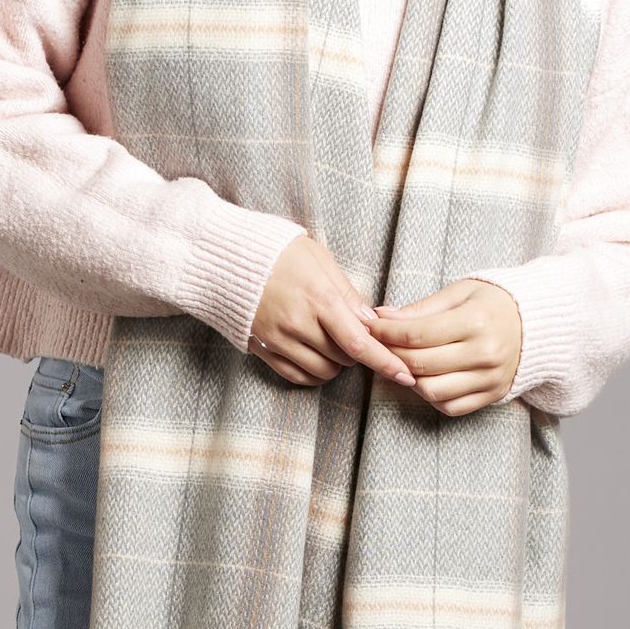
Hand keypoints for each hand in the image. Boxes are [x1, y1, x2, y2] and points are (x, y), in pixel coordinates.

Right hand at [247, 235, 419, 389]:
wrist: (224, 257)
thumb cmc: (276, 251)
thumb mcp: (318, 258)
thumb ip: (346, 291)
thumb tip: (370, 319)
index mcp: (319, 299)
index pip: (359, 342)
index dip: (385, 362)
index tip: (405, 376)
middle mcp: (298, 324)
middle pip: (344, 359)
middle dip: (357, 351)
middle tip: (351, 330)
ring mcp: (278, 340)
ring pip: (322, 372)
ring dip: (335, 363)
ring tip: (329, 339)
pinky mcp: (262, 349)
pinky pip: (296, 376)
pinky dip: (312, 372)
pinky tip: (314, 355)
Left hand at [367, 278, 520, 415]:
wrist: (538, 324)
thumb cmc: (494, 302)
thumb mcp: (460, 293)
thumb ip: (421, 309)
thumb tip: (381, 317)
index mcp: (476, 321)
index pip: (417, 334)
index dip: (386, 332)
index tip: (370, 326)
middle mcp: (485, 353)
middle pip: (420, 364)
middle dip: (390, 354)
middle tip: (376, 344)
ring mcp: (490, 378)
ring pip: (431, 390)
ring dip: (407, 378)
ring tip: (400, 361)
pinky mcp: (492, 395)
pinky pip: (450, 407)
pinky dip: (430, 396)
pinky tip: (424, 377)